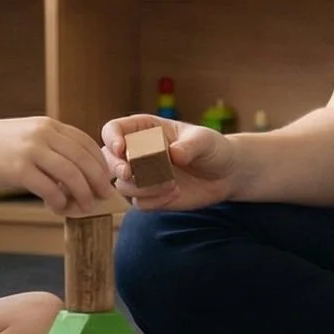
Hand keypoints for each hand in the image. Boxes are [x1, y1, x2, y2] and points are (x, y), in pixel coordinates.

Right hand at [0, 116, 113, 215]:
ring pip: (71, 175)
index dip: (100, 164)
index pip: (86, 143)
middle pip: (83, 160)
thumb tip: (78, 170)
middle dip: (97, 181)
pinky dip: (59, 201)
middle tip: (103, 197)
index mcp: (48, 125)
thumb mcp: (28, 135)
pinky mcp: (18, 170)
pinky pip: (49, 189)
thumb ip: (51, 146)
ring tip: (84, 206)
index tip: (105, 180)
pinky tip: (57, 207)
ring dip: (82, 194)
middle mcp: (43, 134)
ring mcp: (31, 151)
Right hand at [100, 115, 238, 210]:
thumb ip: (189, 145)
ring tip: (172, 183)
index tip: (122, 149)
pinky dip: (155, 201)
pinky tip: (175, 194)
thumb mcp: (204, 141)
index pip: (113, 130)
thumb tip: (173, 154)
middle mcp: (136, 152)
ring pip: (123, 185)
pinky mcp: (149, 197)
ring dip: (144, 187)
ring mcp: (140, 176)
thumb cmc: (212, 148)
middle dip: (117, 167)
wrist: (225, 174)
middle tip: (131, 172)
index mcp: (143, 129)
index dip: (112, 138)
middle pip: (108, 159)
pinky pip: (139, 203)